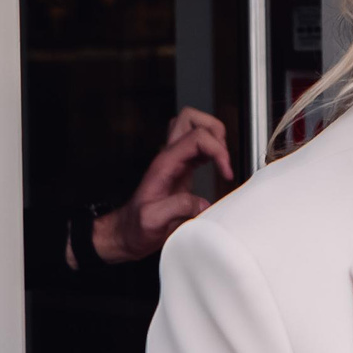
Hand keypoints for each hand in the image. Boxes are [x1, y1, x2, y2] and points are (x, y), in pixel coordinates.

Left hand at [78, 107, 235, 265]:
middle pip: (191, 118)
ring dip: (214, 137)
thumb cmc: (136, 227)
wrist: (127, 233)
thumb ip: (177, 208)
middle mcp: (169, 157)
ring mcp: (174, 161)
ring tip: (222, 160)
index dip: (217, 150)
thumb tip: (202, 203)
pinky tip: (217, 166)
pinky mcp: (181, 169)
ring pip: (194, 126)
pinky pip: (197, 144)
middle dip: (214, 132)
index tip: (226, 173)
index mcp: (165, 165)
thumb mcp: (153, 221)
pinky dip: (212, 149)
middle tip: (223, 157)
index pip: (196, 137)